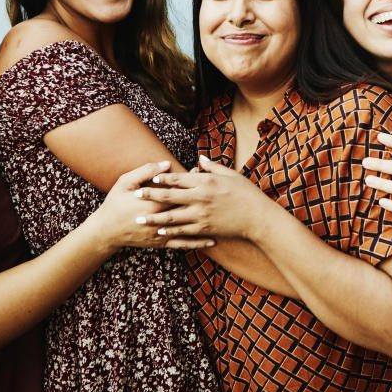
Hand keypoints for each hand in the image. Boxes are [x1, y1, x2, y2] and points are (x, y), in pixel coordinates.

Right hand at [89, 162, 214, 251]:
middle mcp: (160, 219)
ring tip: (222, 216)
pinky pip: (182, 244)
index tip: (201, 172)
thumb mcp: (125, 182)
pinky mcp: (160, 244)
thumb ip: (145, 171)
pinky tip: (211, 241)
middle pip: (187, 207)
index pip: (177, 190)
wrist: (105, 231)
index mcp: (153, 202)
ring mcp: (161, 233)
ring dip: (205, 222)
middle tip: (215, 190)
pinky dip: (197, 243)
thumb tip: (165, 164)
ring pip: (188, 227)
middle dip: (201, 199)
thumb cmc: (114, 203)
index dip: (191, 181)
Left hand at [136, 156, 276, 241]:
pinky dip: (170, 232)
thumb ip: (213, 167)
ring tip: (139, 219)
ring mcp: (201, 215)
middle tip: (134, 197)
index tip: (150, 177)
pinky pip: (183, 231)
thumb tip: (200, 159)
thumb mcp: (231, 174)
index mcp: (206, 182)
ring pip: (172, 217)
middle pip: (170, 196)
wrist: (257, 216)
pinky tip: (160, 232)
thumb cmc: (246, 192)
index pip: (179, 178)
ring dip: (154, 218)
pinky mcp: (204, 228)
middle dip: (150, 196)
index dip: (163, 177)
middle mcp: (200, 198)